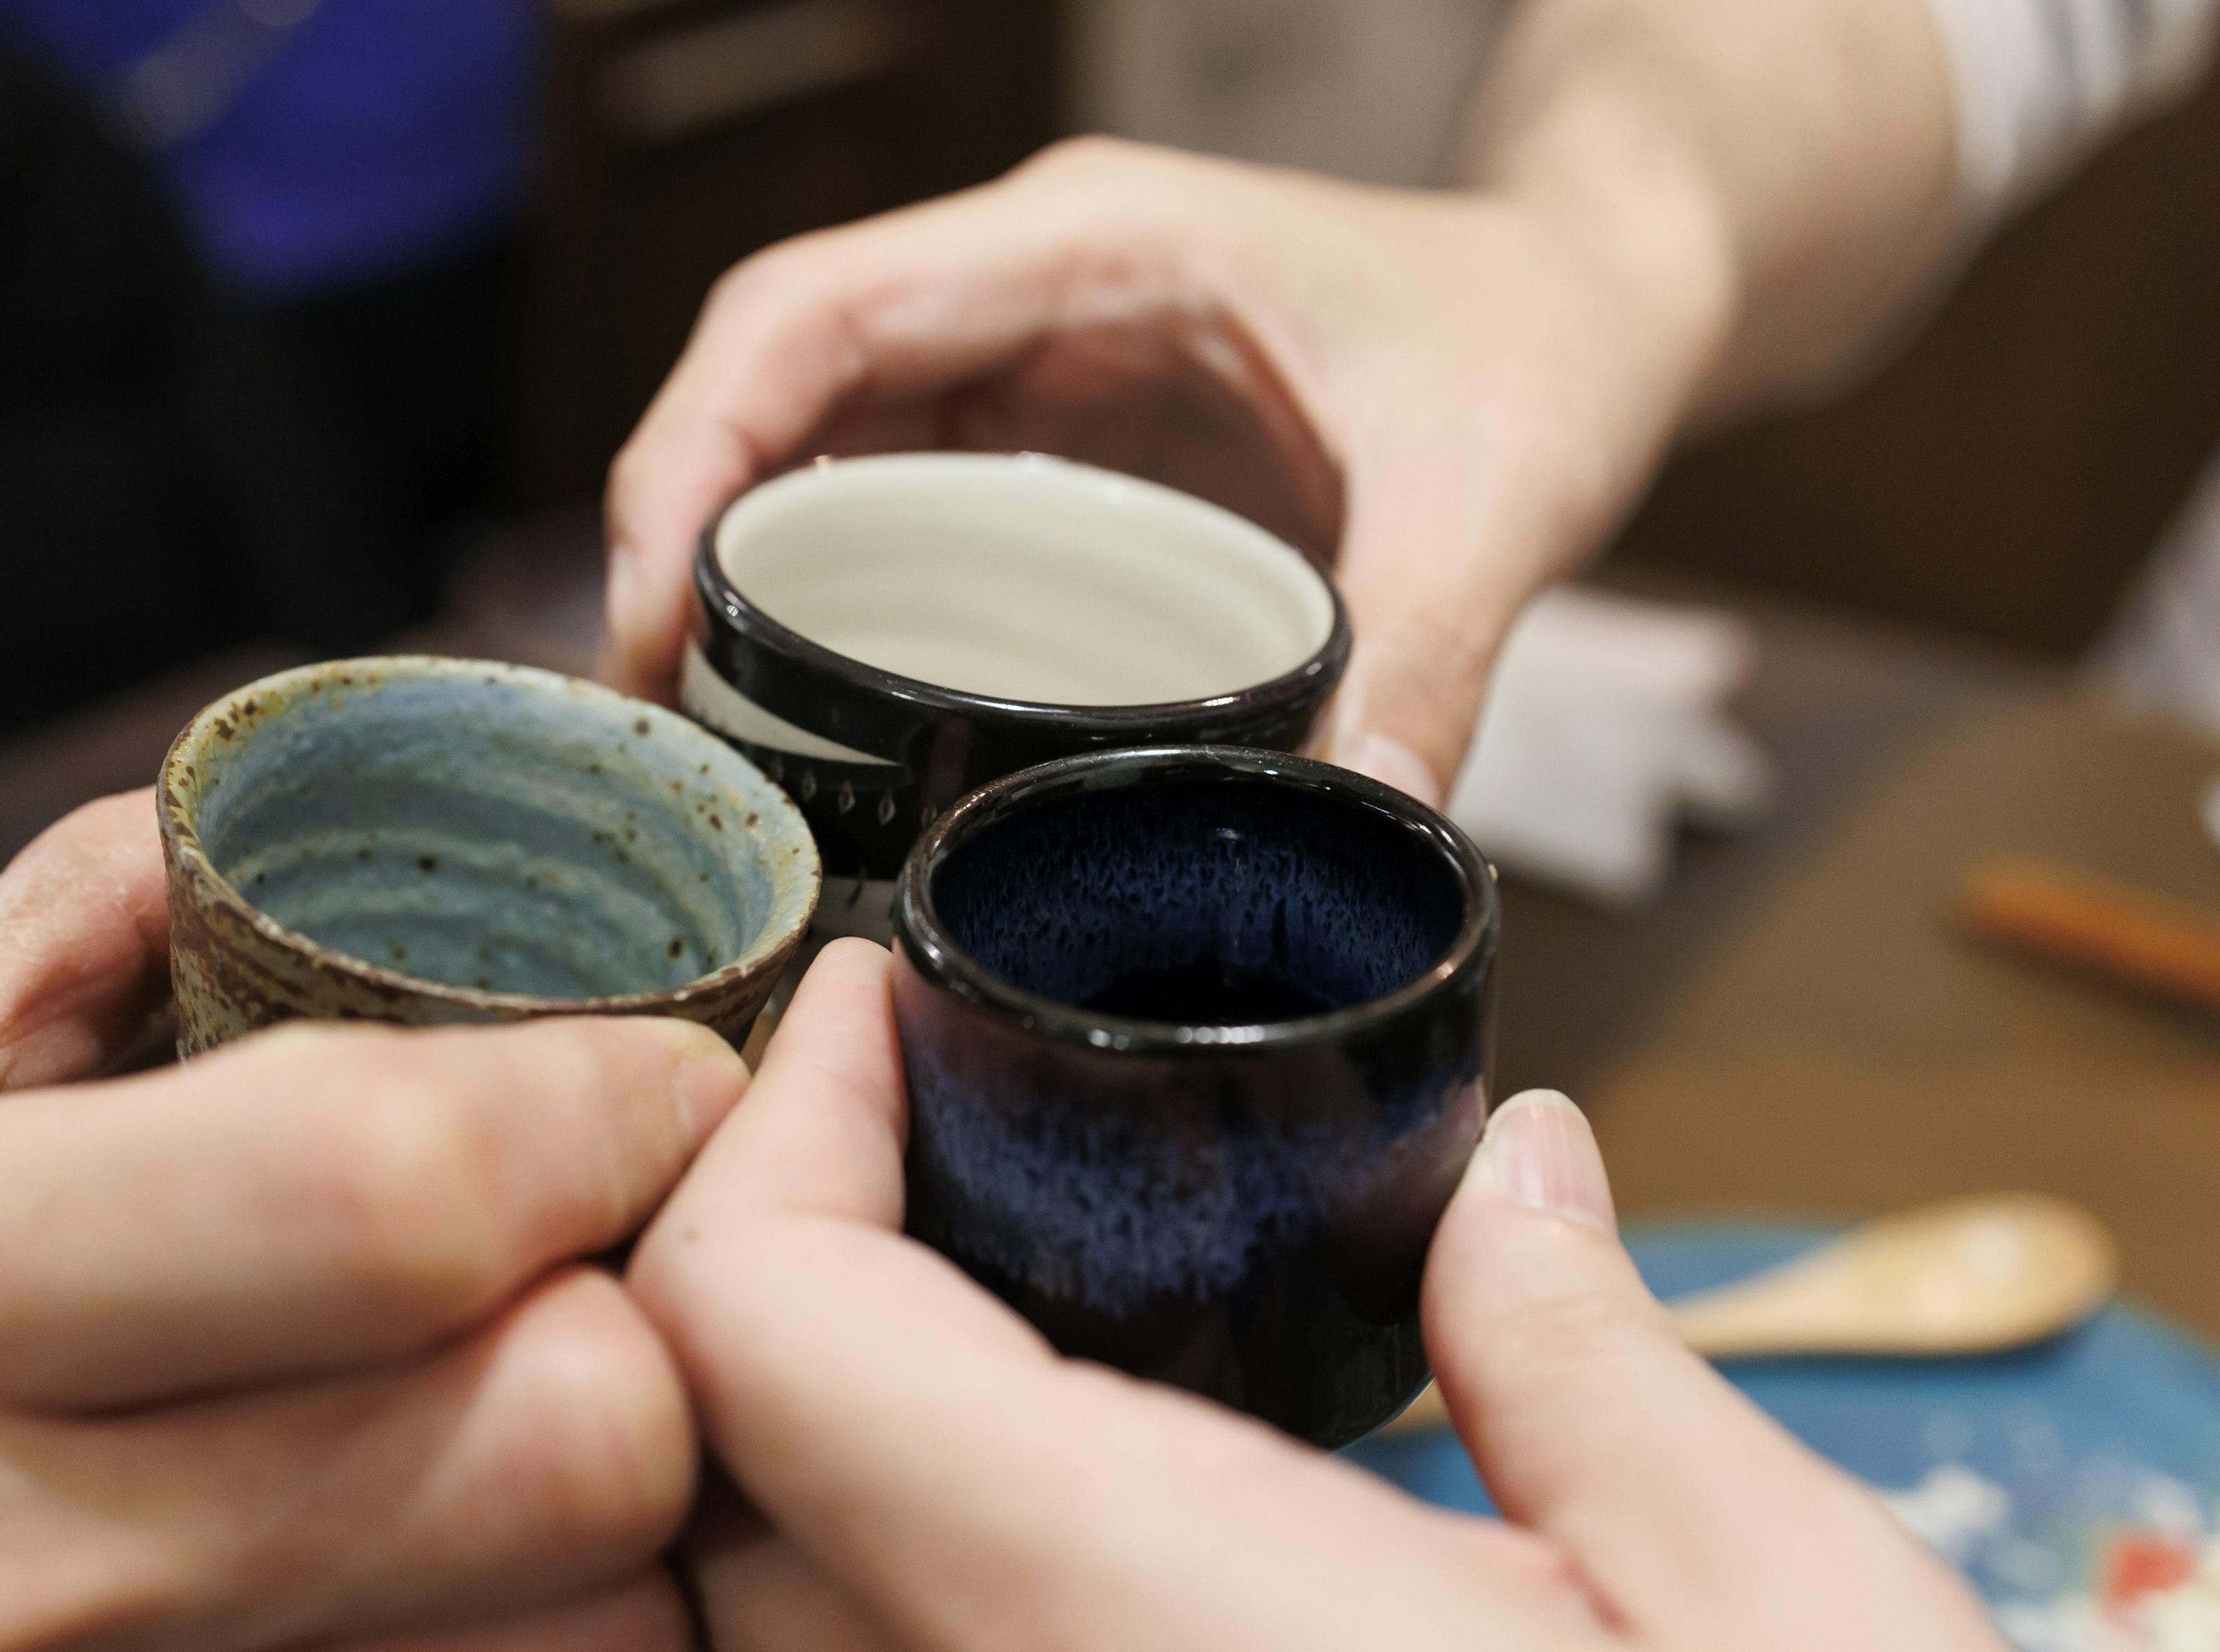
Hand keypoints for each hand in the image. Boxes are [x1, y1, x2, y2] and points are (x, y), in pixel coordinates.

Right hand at [0, 795, 743, 1651]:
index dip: (610, 1110)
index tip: (658, 1076)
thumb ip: (78, 930)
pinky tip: (428, 1599)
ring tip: (508, 1436)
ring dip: (612, 1531)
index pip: (407, 1190)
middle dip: (641, 1321)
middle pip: (577, 1447)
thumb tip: (341, 812)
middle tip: (588, 1265)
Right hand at [599, 137, 1731, 799]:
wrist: (1583, 296)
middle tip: (651, 725)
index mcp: (1091, 245)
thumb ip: (1433, 649)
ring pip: (811, 442)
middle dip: (675, 534)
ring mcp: (1027, 356)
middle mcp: (1027, 285)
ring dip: (732, 570)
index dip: (694, 451)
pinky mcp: (1048, 432)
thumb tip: (1357, 832)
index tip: (642, 608)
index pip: (815, 315)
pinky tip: (810, 705)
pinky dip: (826, 589)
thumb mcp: (1502, 489)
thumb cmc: (1540, 340)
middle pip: (772, 381)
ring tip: (701, 738)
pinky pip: (888, 493)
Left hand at [629, 942, 2150, 1651]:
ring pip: (779, 1620)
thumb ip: (1587, 1357)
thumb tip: (1511, 1178)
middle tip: (912, 1105)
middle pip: (717, 1472)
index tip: (877, 1010)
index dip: (771, 1128)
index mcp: (1139, 1631)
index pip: (756, 1331)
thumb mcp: (1786, 1624)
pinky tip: (1085, 1473)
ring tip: (984, 1250)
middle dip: (765, 1247)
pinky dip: (910, 1558)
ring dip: (820, 1408)